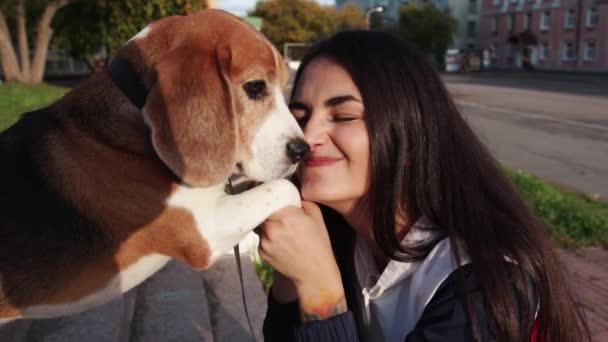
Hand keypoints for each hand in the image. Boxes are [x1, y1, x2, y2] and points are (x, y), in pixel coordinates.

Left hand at [258, 201, 346, 320]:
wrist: (314, 272)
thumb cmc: (318, 242)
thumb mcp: (315, 214)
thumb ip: (299, 200)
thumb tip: (286, 191)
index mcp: (285, 216)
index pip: (266, 198)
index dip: (264, 193)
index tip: (261, 187)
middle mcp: (271, 228)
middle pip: (260, 210)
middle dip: (266, 209)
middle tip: (274, 209)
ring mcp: (264, 241)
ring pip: (259, 224)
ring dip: (266, 223)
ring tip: (281, 229)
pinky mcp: (261, 252)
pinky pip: (260, 237)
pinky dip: (267, 236)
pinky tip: (280, 241)